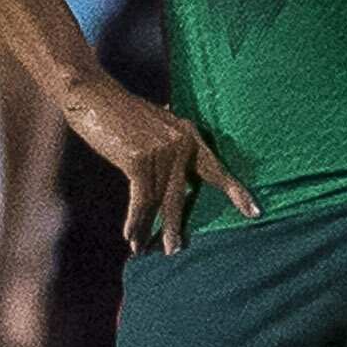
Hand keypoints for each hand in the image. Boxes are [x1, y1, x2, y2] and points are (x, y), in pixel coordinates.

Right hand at [63, 78, 256, 253]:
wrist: (93, 96)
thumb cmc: (120, 112)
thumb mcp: (154, 123)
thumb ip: (167, 142)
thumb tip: (173, 165)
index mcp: (188, 133)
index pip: (215, 167)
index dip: (234, 190)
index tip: (254, 211)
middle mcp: (180, 142)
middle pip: (182, 194)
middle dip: (175, 225)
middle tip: (175, 250)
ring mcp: (162, 151)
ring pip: (158, 201)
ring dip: (148, 228)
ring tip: (142, 249)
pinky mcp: (140, 160)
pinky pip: (141, 199)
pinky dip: (135, 220)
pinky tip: (130, 237)